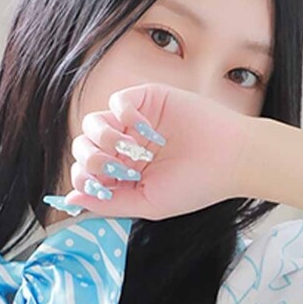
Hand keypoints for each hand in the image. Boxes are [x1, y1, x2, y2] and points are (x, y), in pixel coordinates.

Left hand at [61, 82, 248, 220]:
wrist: (232, 160)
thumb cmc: (196, 186)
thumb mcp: (148, 203)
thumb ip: (109, 202)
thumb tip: (70, 199)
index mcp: (125, 174)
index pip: (85, 171)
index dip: (86, 178)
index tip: (105, 186)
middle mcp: (126, 147)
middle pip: (83, 147)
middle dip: (92, 160)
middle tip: (119, 168)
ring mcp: (135, 122)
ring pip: (93, 124)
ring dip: (103, 139)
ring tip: (130, 150)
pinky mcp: (148, 99)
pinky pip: (116, 101)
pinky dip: (122, 114)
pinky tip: (144, 128)